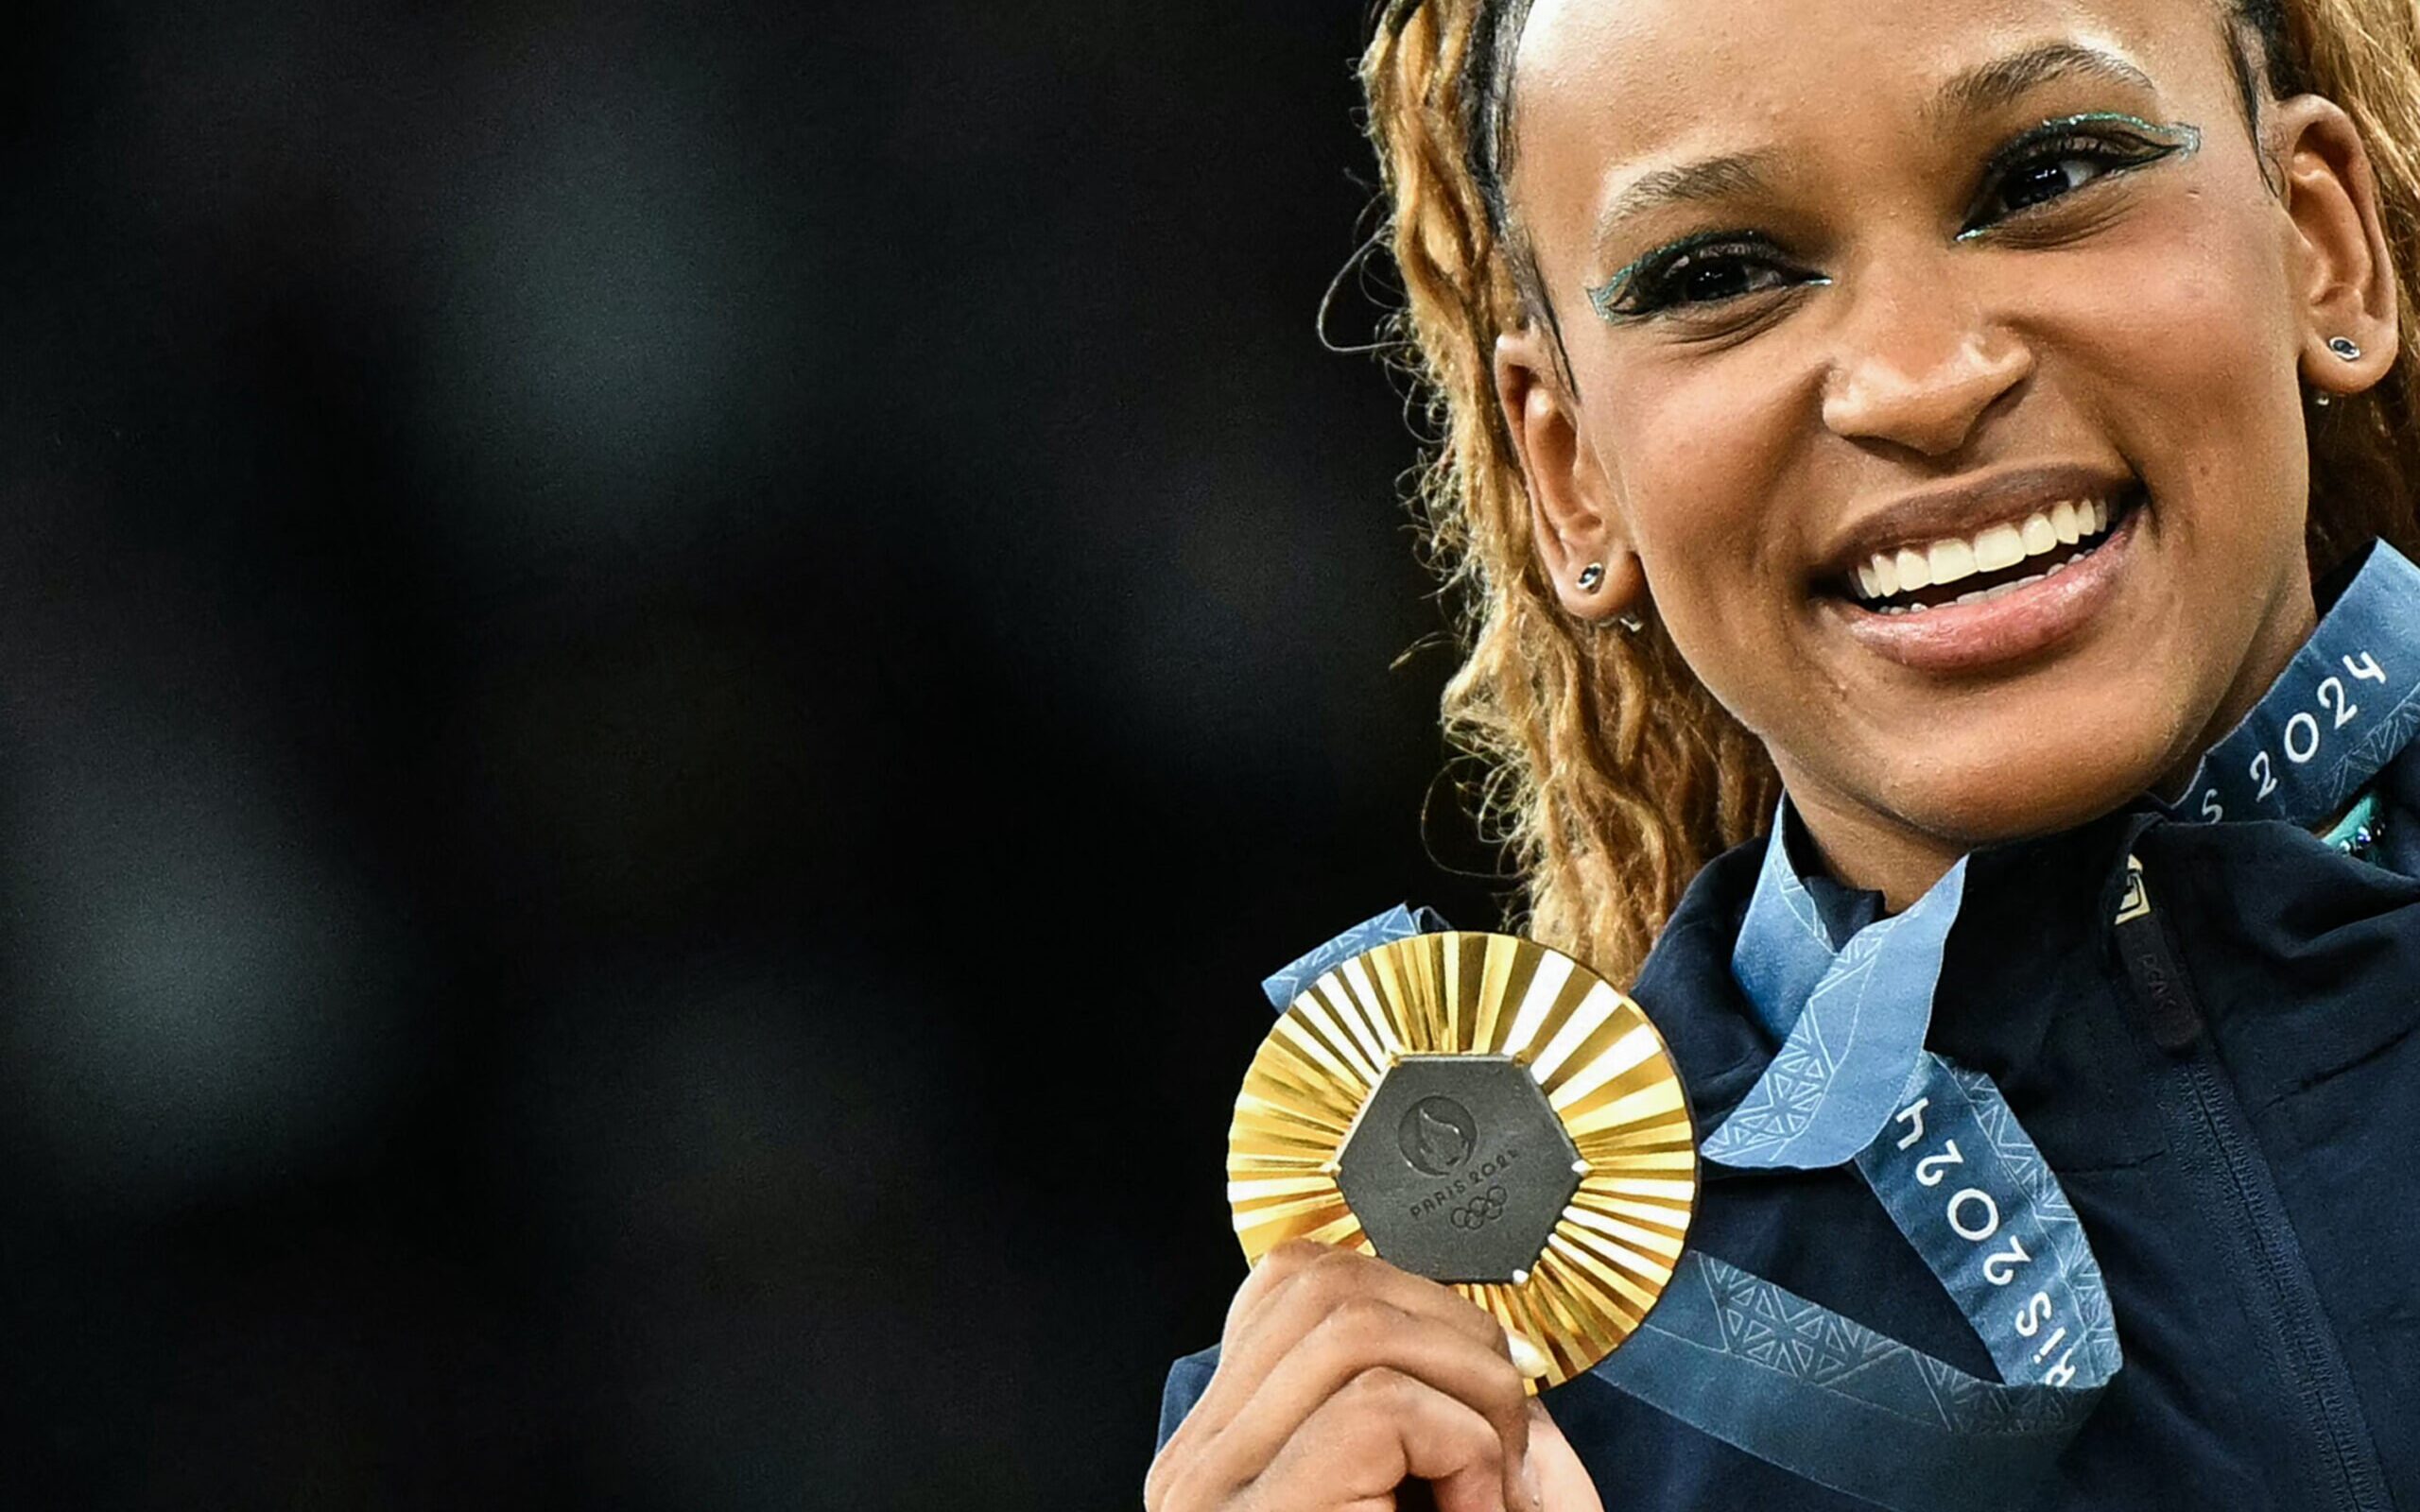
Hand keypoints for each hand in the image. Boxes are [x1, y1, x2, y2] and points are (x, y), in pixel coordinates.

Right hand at [1145, 1242, 1605, 1511]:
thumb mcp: (1425, 1504)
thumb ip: (1432, 1414)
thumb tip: (1488, 1335)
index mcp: (1223, 1451)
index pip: (1292, 1282)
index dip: (1414, 1301)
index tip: (1488, 1386)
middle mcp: (1193, 1467)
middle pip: (1322, 1285)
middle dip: (1451, 1334)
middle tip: (1505, 1443)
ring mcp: (1212, 1494)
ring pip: (1354, 1327)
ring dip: (1468, 1397)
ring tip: (1490, 1489)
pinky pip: (1380, 1407)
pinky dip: (1466, 1452)